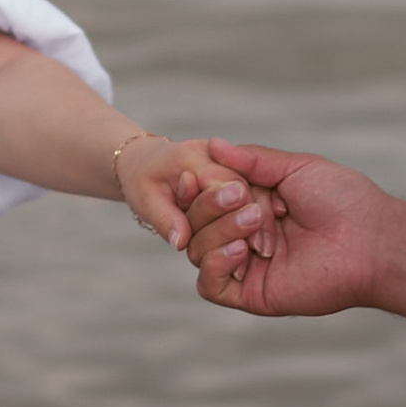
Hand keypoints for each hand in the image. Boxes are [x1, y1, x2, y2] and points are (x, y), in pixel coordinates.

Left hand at [111, 130, 254, 253]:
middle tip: (262, 250)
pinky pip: (253, 190)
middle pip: (245, 186)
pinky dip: (257, 212)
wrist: (146, 161)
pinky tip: (260, 240)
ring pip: (254, 189)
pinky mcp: (234, 171)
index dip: (234, 214)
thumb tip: (181, 242)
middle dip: (254, 219)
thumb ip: (165, 220)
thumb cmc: (142, 182)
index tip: (243, 245)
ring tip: (263, 251)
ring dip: (262, 218)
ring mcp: (227, 160)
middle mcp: (214, 154)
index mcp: (191, 157)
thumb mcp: (145, 201)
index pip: (222, 185)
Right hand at [187, 145, 391, 314]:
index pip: (203, 196)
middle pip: (195, 222)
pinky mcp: (251, 294)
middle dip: (211, 205)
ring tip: (256, 220)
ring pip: (198, 250)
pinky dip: (215, 264)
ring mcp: (246, 266)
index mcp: (252, 204)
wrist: (370, 240)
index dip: (195, 187)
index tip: (193, 175)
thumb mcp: (295, 168)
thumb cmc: (341, 200)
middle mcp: (244, 234)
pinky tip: (241, 250)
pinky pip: (209, 285)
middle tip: (241, 195)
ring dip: (220, 230)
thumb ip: (252, 159)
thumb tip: (212, 144)